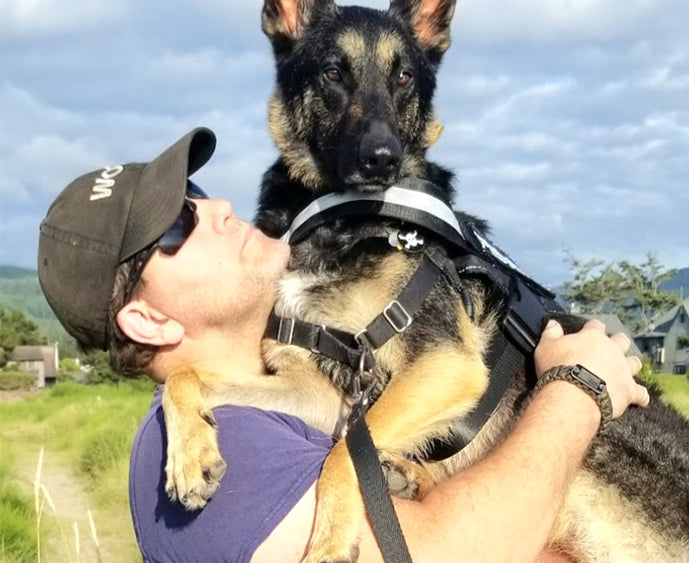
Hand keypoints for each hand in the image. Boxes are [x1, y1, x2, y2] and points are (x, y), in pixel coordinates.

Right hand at [534, 319, 649, 418]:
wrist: (574, 394)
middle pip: (621, 340)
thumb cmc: (558, 369)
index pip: (596, 326)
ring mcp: (623, 370)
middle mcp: (612, 350)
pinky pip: (641, 393)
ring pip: (634, 363)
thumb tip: (552, 323)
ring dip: (631, 365)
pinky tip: (639, 398)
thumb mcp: (546, 347)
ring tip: (627, 369)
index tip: (589, 330)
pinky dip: (640, 396)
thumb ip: (551, 333)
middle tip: (611, 348)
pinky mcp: (629, 390)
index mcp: (592, 337)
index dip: (593, 328)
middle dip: (618, 343)